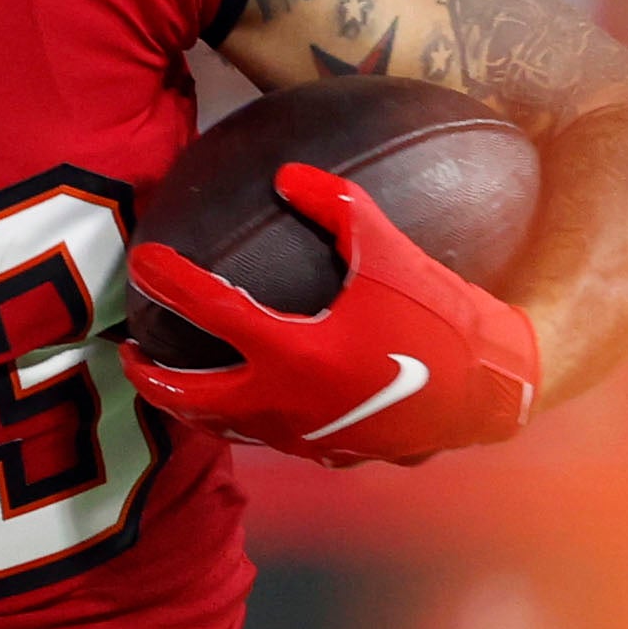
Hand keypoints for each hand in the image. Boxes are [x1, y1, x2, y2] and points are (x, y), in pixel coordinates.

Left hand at [120, 165, 538, 464]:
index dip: (170, 280)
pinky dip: (239, 418)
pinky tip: (244, 396)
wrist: (495, 392)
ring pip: (223, 427)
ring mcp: (302, 437)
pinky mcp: (326, 454)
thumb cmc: (446, 321)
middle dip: (149, 377)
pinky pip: (264, 437)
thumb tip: (288, 174)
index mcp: (294, 354)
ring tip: (171, 379)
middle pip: (190, 397)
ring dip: (189, 404)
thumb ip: (339, 208)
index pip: (211, 310)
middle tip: (132, 351)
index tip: (143, 260)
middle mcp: (285, 404)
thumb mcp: (394, 254)